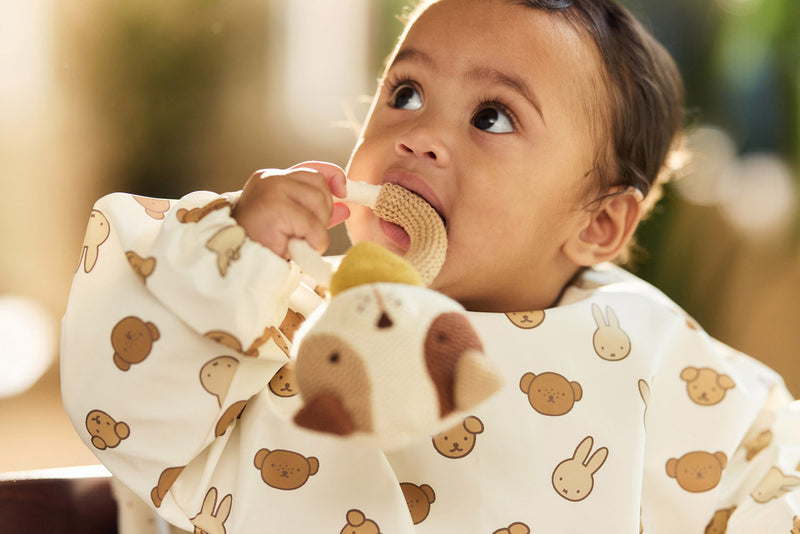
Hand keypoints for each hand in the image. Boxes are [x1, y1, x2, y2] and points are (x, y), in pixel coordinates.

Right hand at [232, 161, 349, 258]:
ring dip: (316, 231)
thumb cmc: (259, 244)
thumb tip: (344, 207)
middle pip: (320, 185)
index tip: (343, 192)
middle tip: (306, 233)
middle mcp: (271, 179)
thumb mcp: (289, 222)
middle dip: (322, 212)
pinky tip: (294, 249)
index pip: (312, 169)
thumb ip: (314, 211)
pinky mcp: (275, 208)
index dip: (333, 177)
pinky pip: (313, 227)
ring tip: (297, 242)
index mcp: (271, 178)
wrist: (233, 261)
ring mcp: (271, 191)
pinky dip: (312, 243)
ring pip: (319, 204)